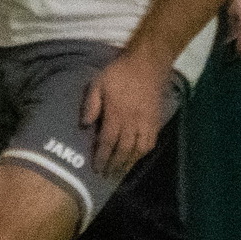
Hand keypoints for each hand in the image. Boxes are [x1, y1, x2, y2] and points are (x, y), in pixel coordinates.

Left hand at [82, 49, 170, 175]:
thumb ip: (91, 104)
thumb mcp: (98, 83)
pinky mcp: (156, 120)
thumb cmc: (120, 72)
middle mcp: (132, 122)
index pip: (107, 142)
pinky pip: (151, 142)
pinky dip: (143, 153)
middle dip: (114, 165)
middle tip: (107, 176)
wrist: (148, 64)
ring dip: (129, 163)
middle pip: (123, 150)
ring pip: (138, 149)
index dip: (102, 157)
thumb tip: (84, 124)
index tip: (96, 168)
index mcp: (116, 114)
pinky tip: (137, 157)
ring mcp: (146, 123)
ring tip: (121, 172)